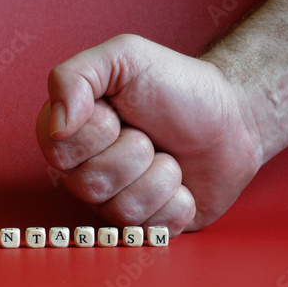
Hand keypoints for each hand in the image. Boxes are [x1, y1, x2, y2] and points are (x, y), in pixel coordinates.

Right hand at [37, 34, 261, 235]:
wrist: (231, 117)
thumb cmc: (177, 86)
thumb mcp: (125, 57)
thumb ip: (75, 76)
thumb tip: (56, 126)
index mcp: (74, 132)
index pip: (58, 150)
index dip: (98, 132)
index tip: (122, 112)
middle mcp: (88, 171)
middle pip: (90, 185)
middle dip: (136, 152)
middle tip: (153, 135)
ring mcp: (117, 201)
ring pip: (122, 211)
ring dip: (160, 177)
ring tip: (171, 156)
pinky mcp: (149, 224)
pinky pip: (151, 229)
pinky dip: (178, 203)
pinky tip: (184, 184)